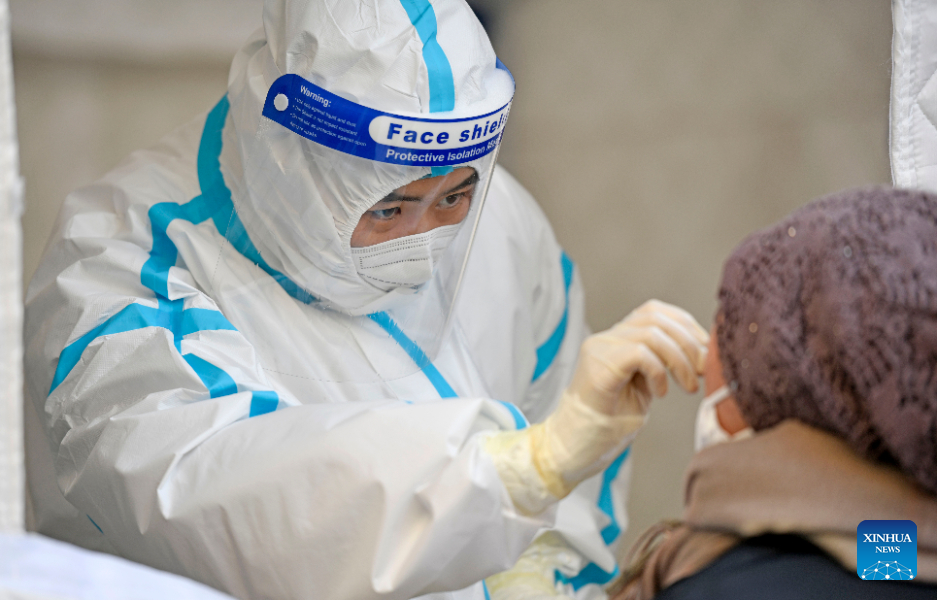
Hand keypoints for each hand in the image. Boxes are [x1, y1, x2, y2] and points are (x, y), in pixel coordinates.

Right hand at [534, 300, 707, 495]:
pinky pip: (639, 353)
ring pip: (651, 332)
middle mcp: (605, 338)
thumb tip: (703, 355)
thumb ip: (663, 366)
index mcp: (617, 340)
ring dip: (679, 359)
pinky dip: (658, 372)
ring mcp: (599, 349)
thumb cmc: (608, 424)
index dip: (686, 326)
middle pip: (655, 316)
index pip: (655, 311)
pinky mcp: (598, 367)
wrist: (573, 449)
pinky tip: (660, 393)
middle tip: (702, 372)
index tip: (705, 352)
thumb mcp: (645, 389)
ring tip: (686, 386)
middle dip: (689, 342)